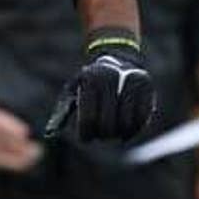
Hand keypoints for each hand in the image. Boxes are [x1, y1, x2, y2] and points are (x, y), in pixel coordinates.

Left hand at [44, 28, 157, 142]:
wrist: (118, 59)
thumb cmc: (89, 82)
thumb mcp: (74, 89)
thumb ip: (63, 110)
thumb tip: (50, 132)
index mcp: (91, 81)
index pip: (89, 118)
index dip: (86, 134)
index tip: (86, 139)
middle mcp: (112, 80)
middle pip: (107, 124)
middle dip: (102, 135)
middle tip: (100, 136)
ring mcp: (131, 83)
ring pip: (126, 124)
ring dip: (118, 135)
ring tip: (112, 134)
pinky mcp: (147, 88)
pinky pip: (142, 118)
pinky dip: (134, 131)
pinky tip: (126, 133)